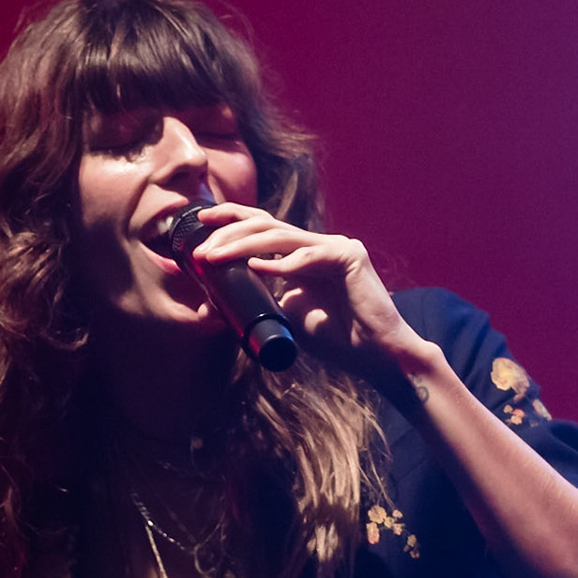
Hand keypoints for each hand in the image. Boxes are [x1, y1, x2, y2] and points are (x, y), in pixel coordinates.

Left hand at [190, 203, 431, 386]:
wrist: (377, 356)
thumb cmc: (337, 340)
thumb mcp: (285, 317)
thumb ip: (259, 303)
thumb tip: (212, 302)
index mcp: (303, 255)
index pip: (263, 229)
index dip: (231, 221)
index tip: (200, 225)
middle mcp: (317, 245)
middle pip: (267, 225)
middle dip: (229, 231)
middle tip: (201, 245)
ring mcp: (335, 247)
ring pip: (282, 236)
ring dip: (243, 245)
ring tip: (215, 256)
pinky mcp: (350, 256)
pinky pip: (309, 255)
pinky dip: (282, 263)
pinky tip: (258, 267)